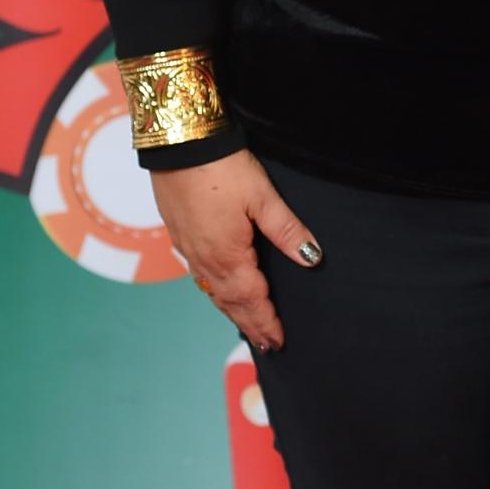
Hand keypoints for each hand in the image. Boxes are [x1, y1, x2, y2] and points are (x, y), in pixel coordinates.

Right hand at [149, 148, 321, 349]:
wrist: (177, 143)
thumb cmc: (221, 168)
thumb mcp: (263, 197)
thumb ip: (287, 231)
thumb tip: (312, 259)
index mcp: (228, 255)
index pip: (252, 300)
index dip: (266, 322)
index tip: (279, 341)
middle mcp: (205, 259)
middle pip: (230, 302)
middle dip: (250, 324)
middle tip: (266, 345)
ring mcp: (188, 249)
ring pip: (212, 290)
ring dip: (231, 310)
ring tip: (246, 326)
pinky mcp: (179, 235)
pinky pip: (199, 275)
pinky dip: (214, 290)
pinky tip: (219, 289)